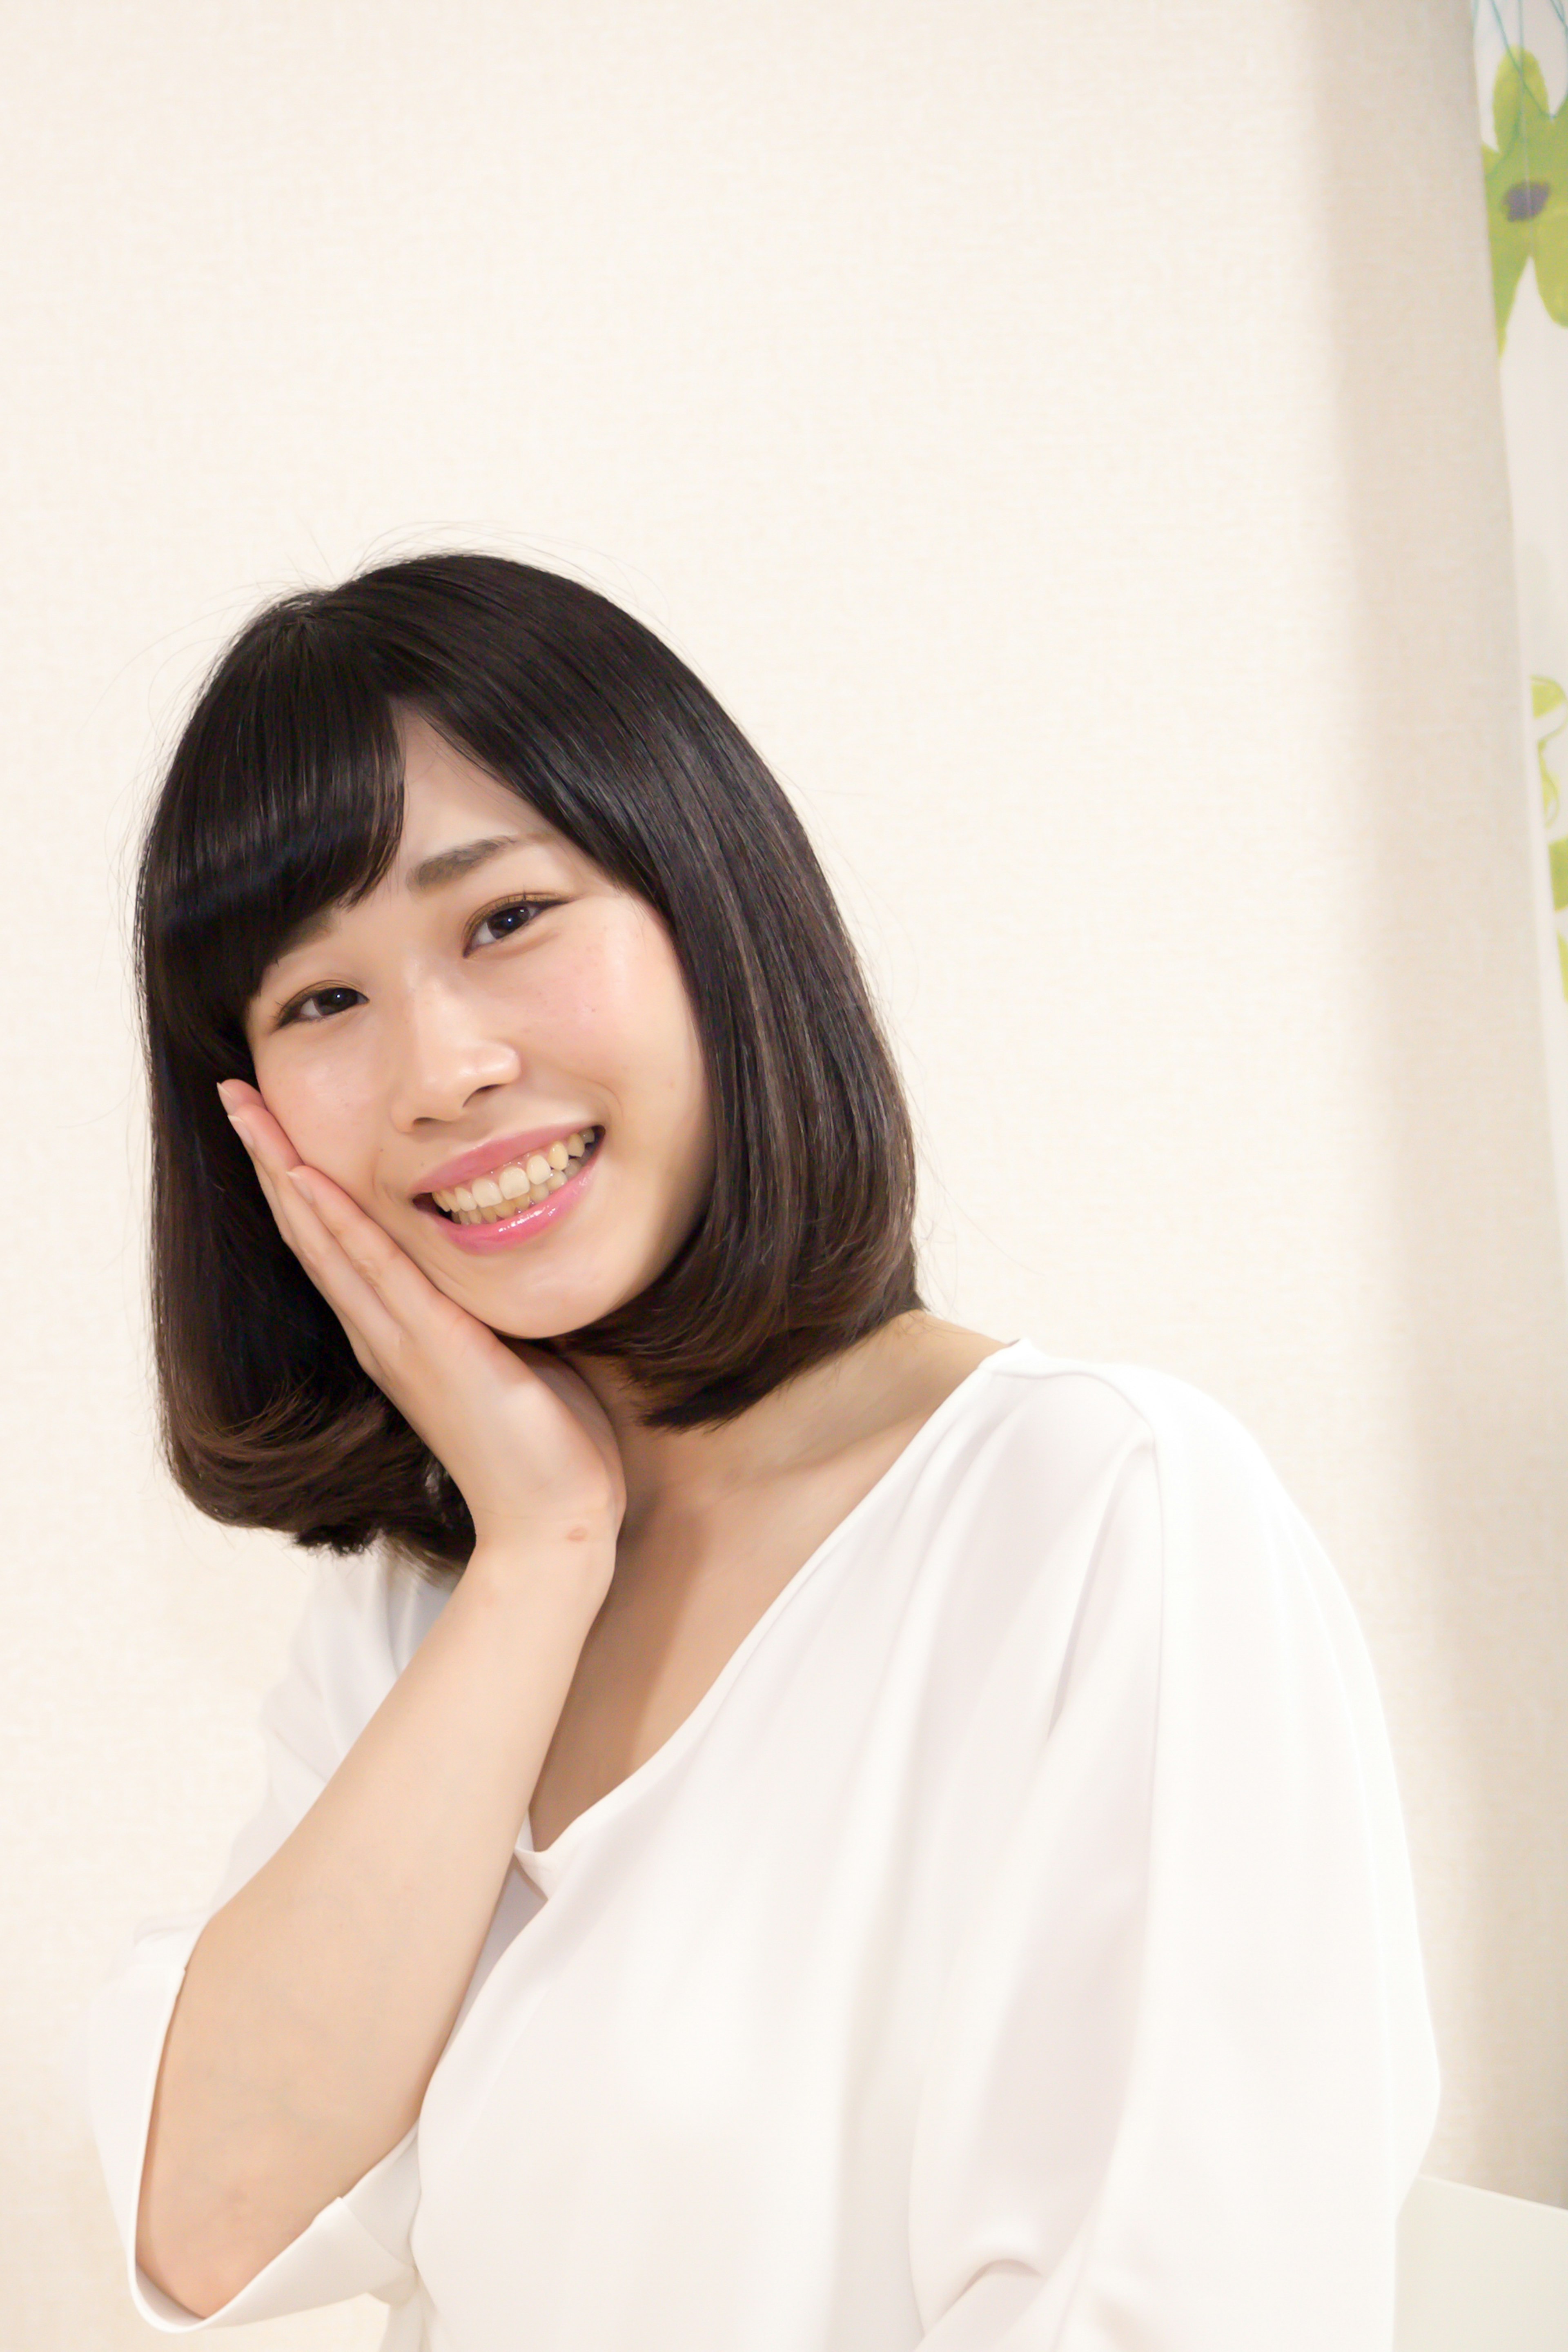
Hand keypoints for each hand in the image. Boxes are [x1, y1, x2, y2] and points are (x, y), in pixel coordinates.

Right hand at [217, 1080, 624, 1582]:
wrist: (558, 1521)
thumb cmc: (547, 1441)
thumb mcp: (511, 1348)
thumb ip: (487, 1305)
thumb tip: (503, 1254)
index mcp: (398, 1333)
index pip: (333, 1242)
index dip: (297, 1178)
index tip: (270, 1120)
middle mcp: (383, 1334)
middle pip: (309, 1229)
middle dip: (269, 1157)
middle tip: (233, 1092)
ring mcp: (401, 1342)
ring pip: (326, 1240)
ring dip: (284, 1171)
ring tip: (249, 1113)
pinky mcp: (436, 1350)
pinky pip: (377, 1273)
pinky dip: (339, 1224)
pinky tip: (308, 1180)